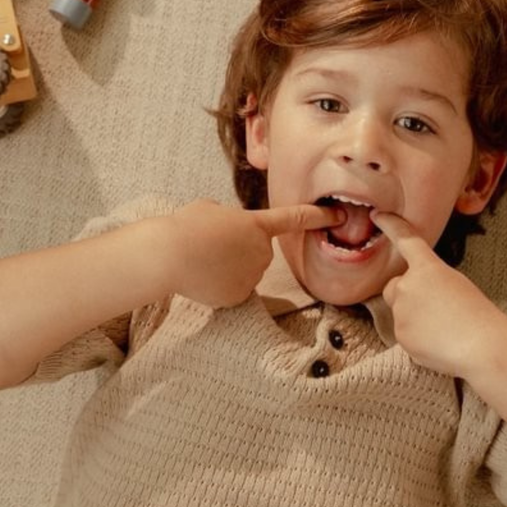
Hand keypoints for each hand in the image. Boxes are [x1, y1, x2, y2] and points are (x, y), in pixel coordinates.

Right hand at [165, 199, 342, 307]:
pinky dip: (221, 285)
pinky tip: (203, 278)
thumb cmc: (186, 226)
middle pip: (257, 250)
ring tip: (202, 260)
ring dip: (228, 267)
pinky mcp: (239, 297)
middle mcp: (262, 252)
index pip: (294, 218)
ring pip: (245, 271)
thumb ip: (230, 220)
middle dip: (239, 249)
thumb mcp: (211, 210)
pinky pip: (234, 288)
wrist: (169, 256)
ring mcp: (252, 277)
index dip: (318, 216)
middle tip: (210, 245)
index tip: (338, 215)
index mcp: (257, 225)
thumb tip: (229, 231)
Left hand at [374, 211, 506, 376]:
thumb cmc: (478, 315)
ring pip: (401, 314)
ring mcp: (401, 311)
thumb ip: (431, 282)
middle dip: (406, 295)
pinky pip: (406, 335)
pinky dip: (418, 340)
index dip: (391, 226)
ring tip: (443, 330)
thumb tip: (420, 298)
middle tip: (433, 309)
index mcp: (427, 268)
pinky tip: (439, 343)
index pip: (406, 240)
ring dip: (414, 320)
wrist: (481, 346)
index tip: (377, 215)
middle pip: (394, 286)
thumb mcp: (456, 284)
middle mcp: (408, 285)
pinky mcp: (400, 336)